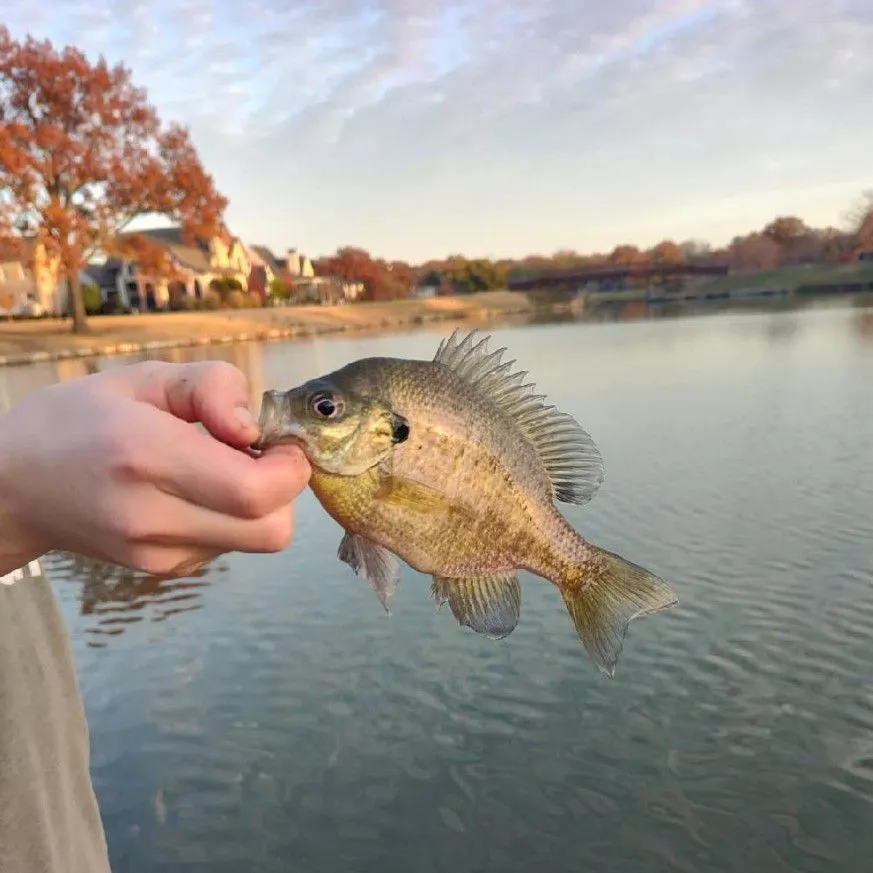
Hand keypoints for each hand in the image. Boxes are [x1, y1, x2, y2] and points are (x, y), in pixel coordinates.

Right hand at [0, 359, 310, 576]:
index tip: (276, 439)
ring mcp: (157, 553)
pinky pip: (229, 546)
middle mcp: (152, 516)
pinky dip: (233, 519)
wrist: (12, 488)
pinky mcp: (162, 569)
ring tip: (219, 469)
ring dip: (261, 504)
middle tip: (257, 454)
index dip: (289, 466)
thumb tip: (254, 428)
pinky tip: (196, 492)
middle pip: (272, 530)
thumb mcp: (141, 377)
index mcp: (146, 456)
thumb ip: (211, 386)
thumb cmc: (78, 421)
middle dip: (285, 489)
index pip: (256, 491)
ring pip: (257, 541)